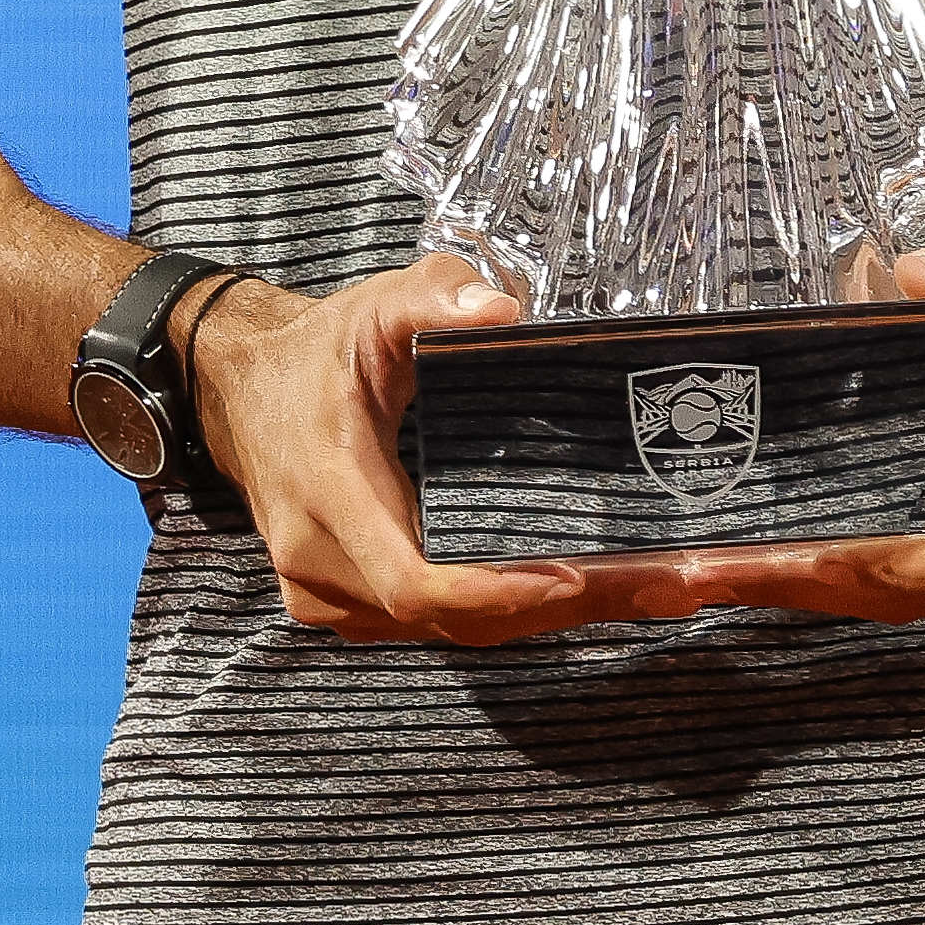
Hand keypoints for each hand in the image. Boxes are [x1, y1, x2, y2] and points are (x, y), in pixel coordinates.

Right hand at [193, 259, 689, 646]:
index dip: (496, 589)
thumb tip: (503, 311)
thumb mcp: (375, 306)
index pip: (415, 580)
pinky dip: (515, 608)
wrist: (241, 393)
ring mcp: (332, 597)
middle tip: (683, 584)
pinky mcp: (348, 604)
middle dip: (571, 604)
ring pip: (455, 628)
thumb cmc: (319, 351)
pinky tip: (599, 587)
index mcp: (331, 497)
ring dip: (558, 613)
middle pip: (457, 616)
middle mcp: (324, 567)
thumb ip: (435, 296)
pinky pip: (439, 622)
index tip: (574, 576)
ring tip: (669, 586)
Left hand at [668, 239, 924, 624]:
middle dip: (812, 580)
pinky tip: (780, 574)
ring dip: (816, 592)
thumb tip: (905, 273)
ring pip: (913, 604)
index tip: (809, 554)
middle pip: (920, 592)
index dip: (889, 562)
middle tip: (711, 568)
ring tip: (716, 577)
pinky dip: (852, 586)